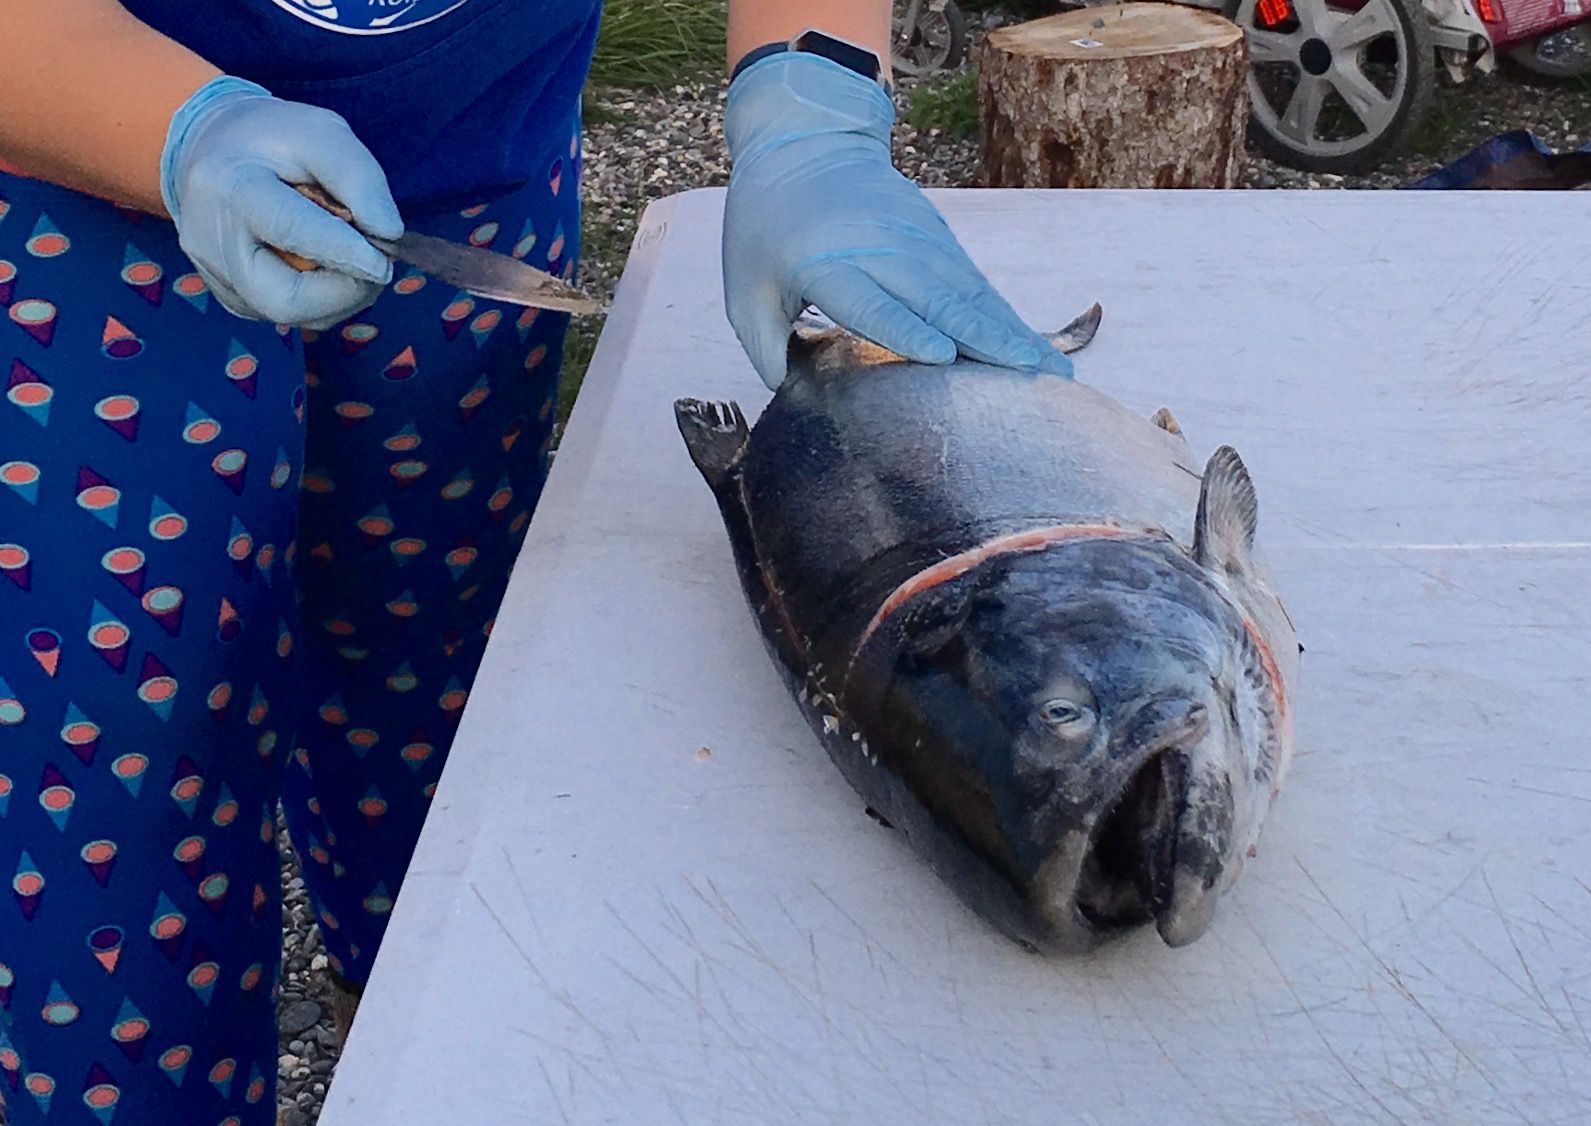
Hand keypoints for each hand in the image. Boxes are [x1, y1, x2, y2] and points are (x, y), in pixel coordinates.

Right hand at [160, 76, 402, 329]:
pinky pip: (286, 315)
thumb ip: (358, 176)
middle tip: (378, 267)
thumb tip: (389, 234)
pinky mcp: (230, 296)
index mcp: (231, 187)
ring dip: (339, 298)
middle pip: (283, 300)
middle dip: (344, 293)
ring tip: (355, 259)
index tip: (386, 261)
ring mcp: (216, 276)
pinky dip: (321, 300)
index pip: (291, 231)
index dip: (345, 253)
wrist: (212, 151)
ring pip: (290, 316)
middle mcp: (212, 241)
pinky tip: (327, 266)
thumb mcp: (320, 133)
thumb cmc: (273, 139)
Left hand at [721, 52, 1072, 390]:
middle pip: (938, 299)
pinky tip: (1031, 345)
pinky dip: (1003, 315)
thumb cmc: (765, 227)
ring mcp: (914, 238)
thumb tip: (790, 396)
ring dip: (1011, 332)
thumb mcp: (743, 288)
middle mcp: (879, 248)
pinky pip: (973, 281)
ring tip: (1052, 373)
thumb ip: (764, 347)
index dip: (905, 329)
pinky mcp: (935, 234)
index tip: (943, 357)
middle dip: (987, 340)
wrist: (803, 141)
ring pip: (968, 292)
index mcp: (825, 263)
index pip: (871, 302)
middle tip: (1032, 380)